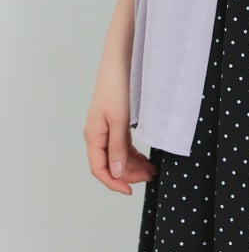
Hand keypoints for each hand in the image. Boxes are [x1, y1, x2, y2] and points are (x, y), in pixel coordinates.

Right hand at [84, 59, 156, 194]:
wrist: (120, 60)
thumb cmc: (116, 86)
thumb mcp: (119, 119)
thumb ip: (117, 147)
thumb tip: (116, 173)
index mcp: (93, 136)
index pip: (99, 169)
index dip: (113, 183)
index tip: (130, 191)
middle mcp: (98, 134)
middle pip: (111, 164)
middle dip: (129, 173)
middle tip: (151, 176)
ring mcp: (107, 127)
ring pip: (118, 155)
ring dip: (133, 164)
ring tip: (152, 169)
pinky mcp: (117, 120)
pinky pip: (123, 144)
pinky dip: (133, 153)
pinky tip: (145, 157)